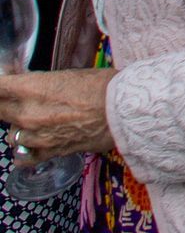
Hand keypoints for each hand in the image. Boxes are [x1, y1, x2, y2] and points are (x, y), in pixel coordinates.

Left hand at [0, 65, 116, 156]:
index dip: (0, 86)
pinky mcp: (48, 153)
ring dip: (18, 128)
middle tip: (16, 100)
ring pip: (10, 134)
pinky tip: (33, 144)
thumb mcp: (66, 76)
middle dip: (4, 105)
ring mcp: (36, 137)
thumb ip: (39, 84)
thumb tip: (24, 85)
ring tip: (36, 121)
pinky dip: (24, 151)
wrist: (123, 110)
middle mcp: (27, 114)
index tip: (4, 86)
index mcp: (31, 88)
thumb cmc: (101, 86)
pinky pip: (22, 157)